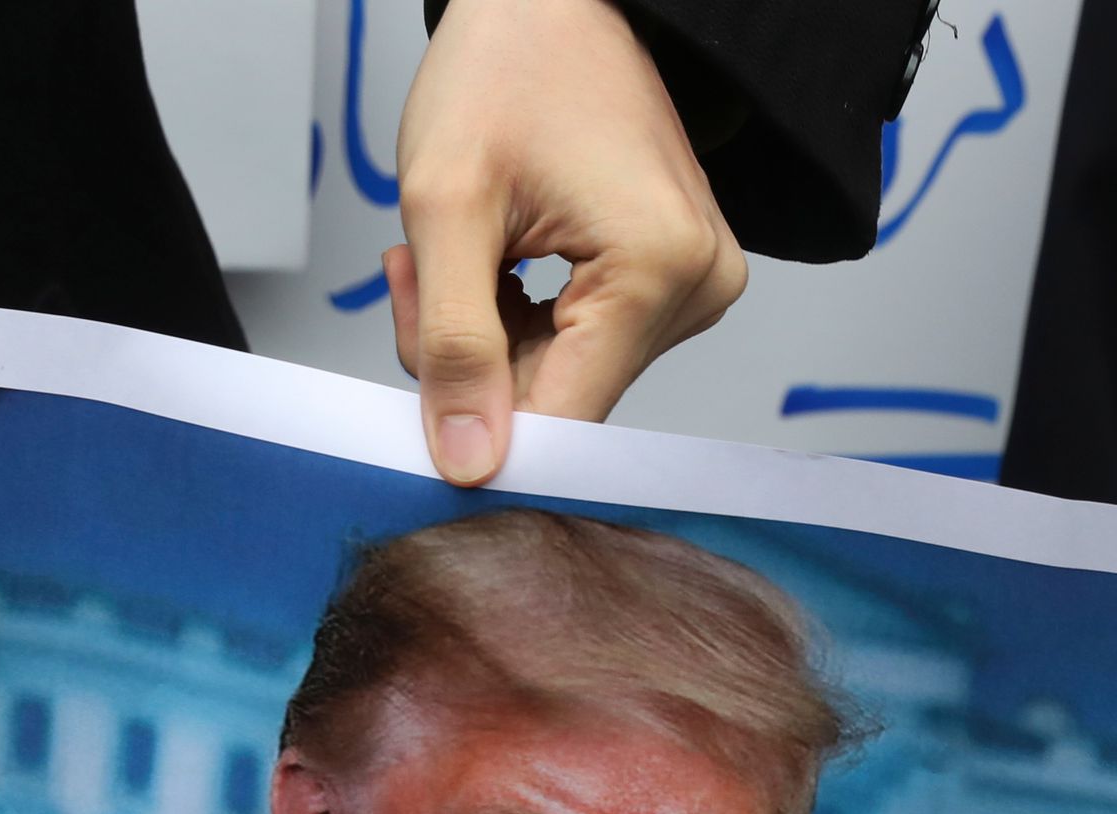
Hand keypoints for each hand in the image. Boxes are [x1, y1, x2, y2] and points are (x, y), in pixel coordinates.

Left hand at [383, 0, 747, 484]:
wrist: (552, 1)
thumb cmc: (505, 66)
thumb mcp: (448, 206)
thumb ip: (451, 344)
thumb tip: (468, 464)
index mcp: (659, 268)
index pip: (566, 418)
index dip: (480, 422)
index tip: (421, 385)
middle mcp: (697, 286)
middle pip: (563, 399)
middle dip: (473, 358)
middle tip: (419, 270)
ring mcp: (694, 285)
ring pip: (565, 377)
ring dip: (492, 336)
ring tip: (465, 246)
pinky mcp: (676, 280)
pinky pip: (583, 345)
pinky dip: (521, 319)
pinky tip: (502, 257)